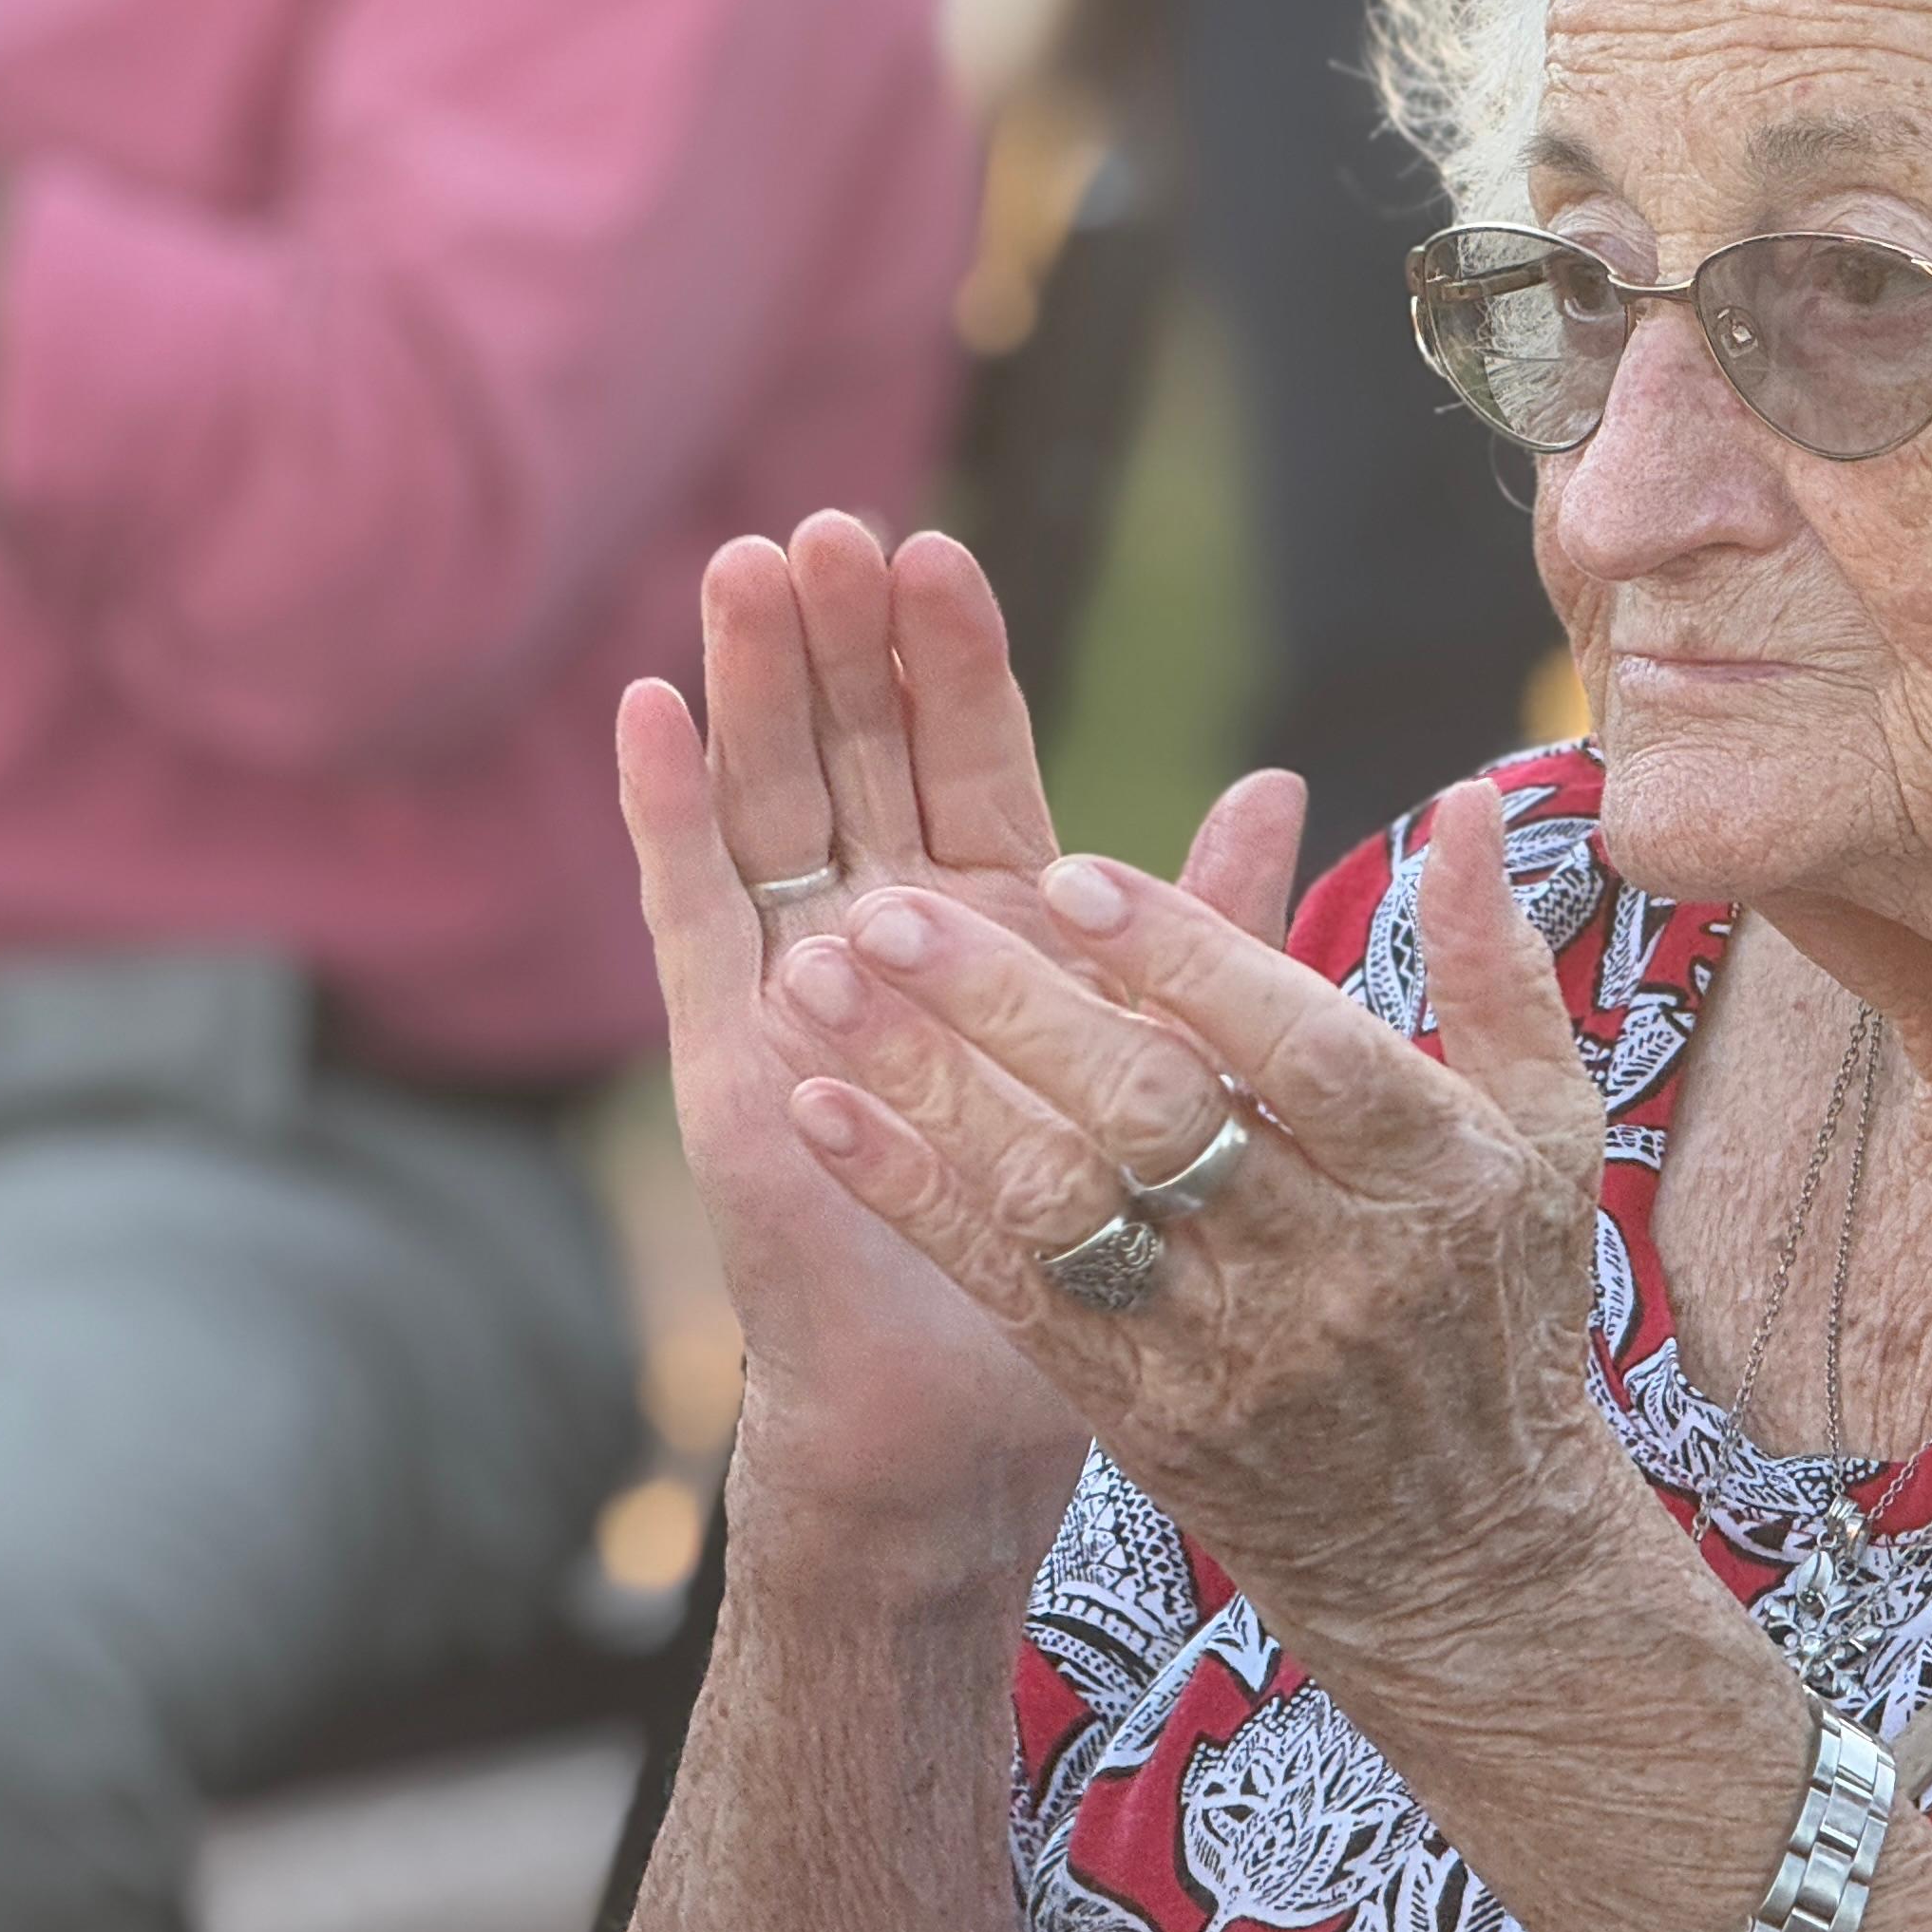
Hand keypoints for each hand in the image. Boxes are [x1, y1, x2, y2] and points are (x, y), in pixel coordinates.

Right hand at [617, 513, 1306, 1562]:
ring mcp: (792, 984)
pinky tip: (650, 707)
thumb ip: (1205, 919)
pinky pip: (691, 911)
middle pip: (854, 753)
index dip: (951, 658)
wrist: (969, 1406)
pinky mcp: (726, 1050)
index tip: (941, 549)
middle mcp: (882, 934)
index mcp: (991, 923)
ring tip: (747, 567)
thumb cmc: (1081, 1238)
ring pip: (769, 804)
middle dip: (843, 641)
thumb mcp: (1164, 1050)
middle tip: (835, 524)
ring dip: (755, 689)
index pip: (964, 757)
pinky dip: (666, 812)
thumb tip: (1281, 777)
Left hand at [761, 774, 1626, 1655]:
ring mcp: (1224, 1346)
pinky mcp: (1136, 1410)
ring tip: (815, 979)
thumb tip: (1466, 801)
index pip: (1298, 1046)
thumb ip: (1495, 965)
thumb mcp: (1549, 1133)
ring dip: (925, 1084)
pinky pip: (1006, 1285)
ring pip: (1055, 1196)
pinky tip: (822, 1109)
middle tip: (890, 907)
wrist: (1462, 1554)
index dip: (1185, 957)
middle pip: (1152, 1115)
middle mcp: (1326, 1260)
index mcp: (1434, 1173)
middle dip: (1011, 1005)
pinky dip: (909, 1194)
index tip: (1070, 870)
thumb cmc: (1504, 1303)